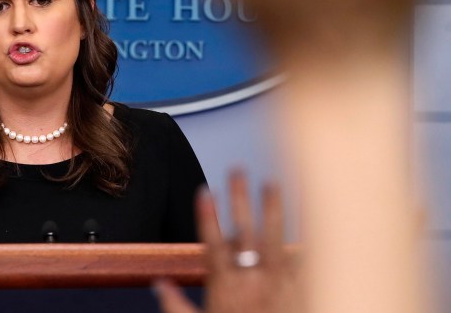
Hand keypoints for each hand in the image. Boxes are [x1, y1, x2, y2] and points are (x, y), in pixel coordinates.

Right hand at [156, 171, 299, 312]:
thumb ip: (175, 304)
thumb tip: (158, 285)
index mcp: (226, 286)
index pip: (212, 242)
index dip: (207, 215)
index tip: (204, 190)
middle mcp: (253, 279)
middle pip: (244, 230)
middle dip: (239, 198)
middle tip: (237, 172)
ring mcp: (281, 282)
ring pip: (276, 236)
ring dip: (273, 207)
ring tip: (273, 183)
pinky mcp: (303, 288)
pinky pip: (305, 256)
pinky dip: (307, 236)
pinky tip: (312, 217)